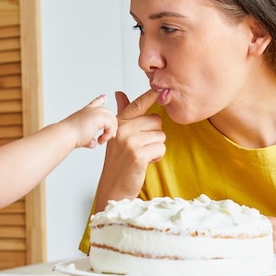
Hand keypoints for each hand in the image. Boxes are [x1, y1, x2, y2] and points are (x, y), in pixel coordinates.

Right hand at [63, 94, 117, 148]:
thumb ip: (89, 139)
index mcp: (84, 113)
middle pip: (107, 112)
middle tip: (109, 136)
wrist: (64, 135)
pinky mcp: (98, 117)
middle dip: (112, 123)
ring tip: (102, 140)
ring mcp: (94, 112)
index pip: (94, 104)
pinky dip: (108, 134)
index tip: (104, 97)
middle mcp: (89, 111)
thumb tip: (93, 143)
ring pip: (112, 118)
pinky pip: (112, 124)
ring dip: (110, 131)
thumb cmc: (68, 137)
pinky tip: (101, 140)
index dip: (100, 100)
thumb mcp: (81, 137)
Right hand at [94, 89, 165, 210]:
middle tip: (141, 147)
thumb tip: (120, 93)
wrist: (114, 188)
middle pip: (156, 120)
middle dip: (154, 134)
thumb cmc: (119, 162)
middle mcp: (122, 129)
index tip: (160, 87)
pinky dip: (156, 157)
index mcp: (118, 123)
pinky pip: (161, 148)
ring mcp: (129, 141)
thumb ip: (123, 113)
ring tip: (142, 156)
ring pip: (160, 135)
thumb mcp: (118, 135)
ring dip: (156, 147)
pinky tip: (144, 163)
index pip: (137, 105)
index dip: (150, 95)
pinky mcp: (138, 154)